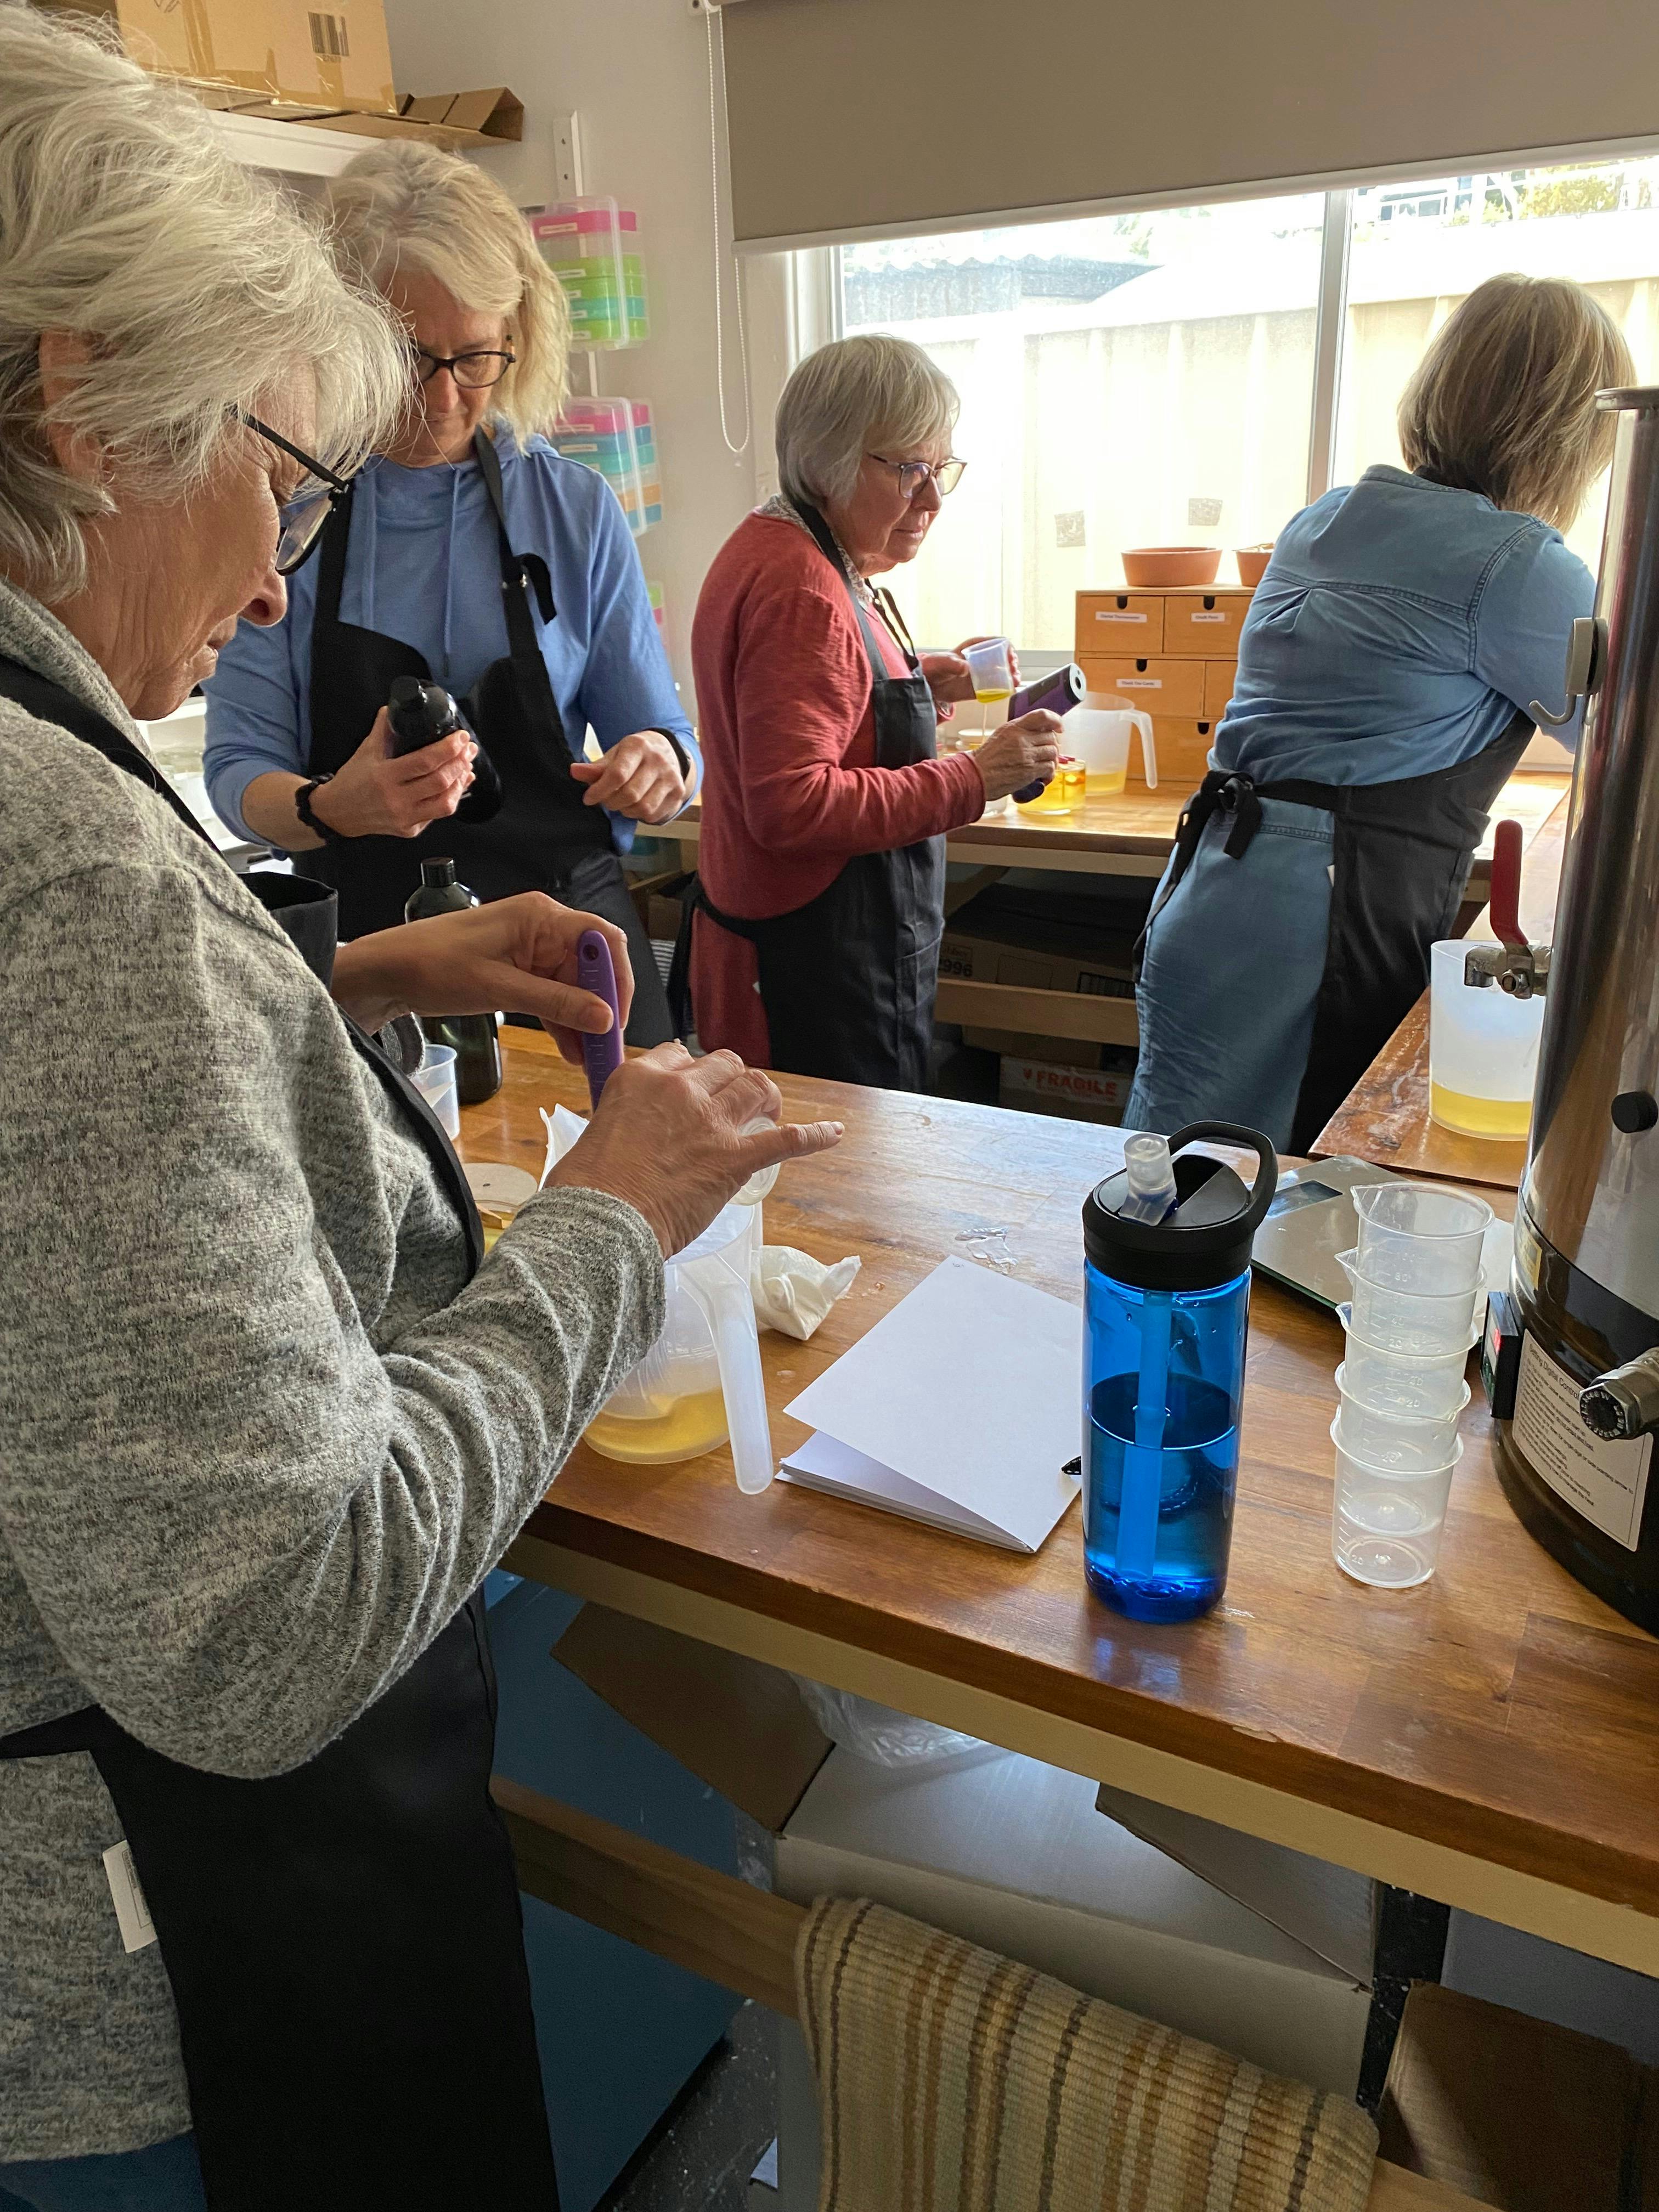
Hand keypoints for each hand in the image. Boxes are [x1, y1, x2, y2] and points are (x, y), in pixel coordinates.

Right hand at [311, 707, 475, 840]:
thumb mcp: (365, 751)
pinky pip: (438, 815)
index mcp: (385, 776)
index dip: (448, 749)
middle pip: (440, 782)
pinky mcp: (410, 830)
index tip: (461, 738)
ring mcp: (404, 818)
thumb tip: (395, 707)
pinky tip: (458, 785)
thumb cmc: (352, 780)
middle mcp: (396, 799)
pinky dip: (452, 798)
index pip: (425, 761)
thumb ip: (383, 729)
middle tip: (468, 749)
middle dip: (460, 763)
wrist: (338, 812)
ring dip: (461, 783)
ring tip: (466, 766)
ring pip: (445, 803)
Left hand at [329, 892, 633, 1060]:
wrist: (387, 972)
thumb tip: (604, 1017)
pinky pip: (553, 994)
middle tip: (606, 1048)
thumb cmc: (431, 965)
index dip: (617, 980)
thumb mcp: (497, 988)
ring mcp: (531, 948)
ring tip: (589, 1058)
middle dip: (601, 1007)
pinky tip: (570, 1049)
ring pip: (575, 985)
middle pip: (592, 966)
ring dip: (583, 1020)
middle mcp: (542, 927)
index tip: (617, 1019)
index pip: (601, 940)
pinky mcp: (520, 968)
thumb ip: (555, 1002)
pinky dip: (562, 1020)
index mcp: (540, 917)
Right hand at [548, 1044, 842, 1256]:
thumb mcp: (595, 1132)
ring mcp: (710, 1123)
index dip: (691, 1072)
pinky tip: (832, 1133)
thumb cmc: (588, 1190)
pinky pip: (786, 1140)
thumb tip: (628, 1133)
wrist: (601, 1223)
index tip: (692, 1088)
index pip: (677, 1055)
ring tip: (770, 1110)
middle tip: (734, 1101)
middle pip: (723, 1064)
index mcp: (640, 1078)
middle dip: (732, 1079)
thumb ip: (621, 1120)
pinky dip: (813, 1135)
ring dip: (767, 1096)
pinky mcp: (734, 1159)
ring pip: (755, 1087)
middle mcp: (679, 1091)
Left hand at [568, 732, 687, 823]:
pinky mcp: (678, 793)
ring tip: (622, 802)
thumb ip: (594, 768)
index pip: (617, 774)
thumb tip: (574, 772)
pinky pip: (654, 815)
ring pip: (643, 807)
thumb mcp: (613, 756)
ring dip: (626, 810)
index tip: (588, 798)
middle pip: (630, 794)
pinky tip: (636, 806)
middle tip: (606, 800)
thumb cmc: (633, 756)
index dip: (599, 790)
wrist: (666, 751)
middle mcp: (658, 760)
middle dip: (612, 802)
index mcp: (638, 746)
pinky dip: (640, 816)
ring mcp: (672, 777)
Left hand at [922, 637, 1023, 705]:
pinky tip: (1007, 691)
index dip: (1007, 648)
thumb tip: (966, 668)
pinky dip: (1003, 690)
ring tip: (1014, 682)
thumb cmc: (934, 667)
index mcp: (975, 647)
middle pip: (1004, 658)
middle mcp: (981, 659)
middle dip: (1012, 664)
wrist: (928, 684)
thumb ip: (952, 664)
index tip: (1010, 657)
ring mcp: (982, 674)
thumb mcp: (941, 662)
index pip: (997, 642)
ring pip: (1002, 673)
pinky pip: (995, 688)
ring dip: (1011, 677)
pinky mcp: (980, 688)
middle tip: (1013, 672)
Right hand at [972, 710, 1063, 802]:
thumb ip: (1019, 731)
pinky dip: (1049, 773)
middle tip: (1046, 753)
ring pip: (1053, 752)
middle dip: (1052, 745)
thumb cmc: (987, 759)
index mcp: (1014, 727)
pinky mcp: (1029, 771)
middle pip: (1051, 736)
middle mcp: (1022, 739)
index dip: (1055, 720)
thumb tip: (1038, 733)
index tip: (1059, 727)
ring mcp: (1026, 755)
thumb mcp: (1001, 735)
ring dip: (1051, 760)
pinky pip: (1050, 768)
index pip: (1042, 716)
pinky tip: (1042, 777)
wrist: (976, 776)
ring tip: (1045, 766)